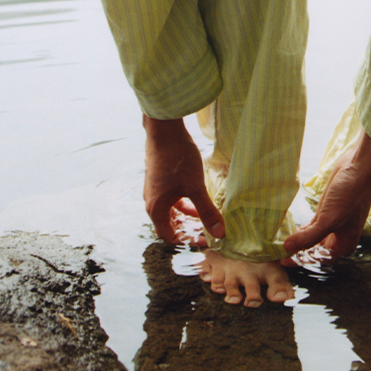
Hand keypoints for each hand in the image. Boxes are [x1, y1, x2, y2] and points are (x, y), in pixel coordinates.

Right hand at [142, 116, 224, 245]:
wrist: (164, 129)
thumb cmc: (178, 158)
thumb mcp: (196, 187)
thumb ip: (207, 211)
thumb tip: (219, 234)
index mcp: (156, 208)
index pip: (169, 236)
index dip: (187, 241)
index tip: (205, 239)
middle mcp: (151, 201)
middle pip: (168, 224)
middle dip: (188, 227)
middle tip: (206, 228)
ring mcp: (153, 188)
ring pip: (170, 209)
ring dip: (186, 213)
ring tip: (204, 212)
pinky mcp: (158, 177)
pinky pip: (169, 197)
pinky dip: (182, 200)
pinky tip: (196, 193)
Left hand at [283, 130, 370, 262]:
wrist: (360, 168)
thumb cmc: (350, 195)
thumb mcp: (330, 219)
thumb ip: (309, 237)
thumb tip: (288, 248)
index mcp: (343, 245)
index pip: (317, 258)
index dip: (299, 260)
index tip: (281, 261)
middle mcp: (338, 238)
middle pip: (314, 250)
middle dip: (297, 252)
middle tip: (276, 251)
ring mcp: (332, 224)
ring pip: (312, 238)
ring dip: (298, 241)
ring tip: (279, 243)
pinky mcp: (327, 211)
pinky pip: (312, 226)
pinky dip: (302, 229)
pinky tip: (291, 231)